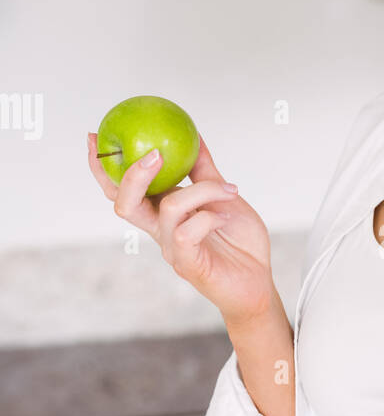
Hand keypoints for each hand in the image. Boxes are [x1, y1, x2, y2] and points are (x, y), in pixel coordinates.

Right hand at [87, 130, 275, 324]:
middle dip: (132, 175)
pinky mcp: (187, 264)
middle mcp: (159, 231)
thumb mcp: (223, 196)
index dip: (102, 167)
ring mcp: (171, 248)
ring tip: (229, 190)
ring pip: (169, 208)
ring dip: (202, 191)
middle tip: (154, 154)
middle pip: (124, 203)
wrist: (258, 280)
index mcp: (161, 213)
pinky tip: (226, 216)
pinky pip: (188, 231)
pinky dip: (210, 216)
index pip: (121, 190)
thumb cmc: (238, 241)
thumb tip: (195, 135)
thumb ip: (205, 171)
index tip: (93, 137)